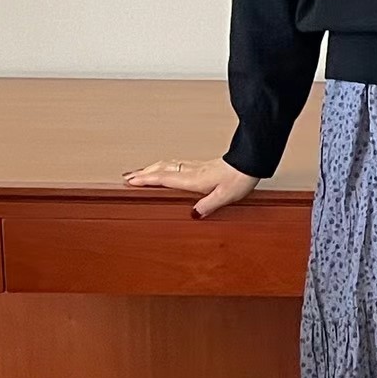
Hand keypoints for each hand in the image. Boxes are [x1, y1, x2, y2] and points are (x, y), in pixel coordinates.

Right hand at [120, 156, 258, 217]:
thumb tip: (193, 215)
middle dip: (143, 172)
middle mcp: (191, 172)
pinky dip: (164, 166)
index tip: (130, 181)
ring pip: (168, 165)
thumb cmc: (240, 179)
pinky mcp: (201, 166)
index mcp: (193, 180)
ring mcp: (195, 167)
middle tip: (127, 176)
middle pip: (161, 169)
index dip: (146, 179)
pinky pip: (176, 164)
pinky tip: (165, 168)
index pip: (164, 178)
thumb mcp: (225, 196)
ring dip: (151, 168)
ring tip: (140, 172)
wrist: (249, 162)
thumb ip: (208, 205)